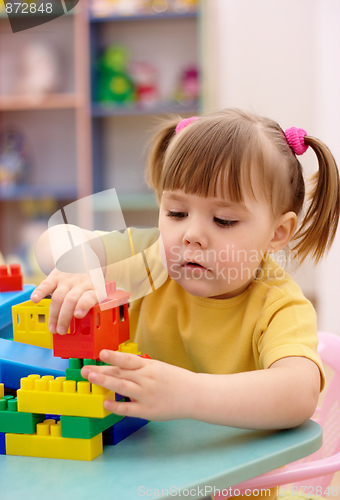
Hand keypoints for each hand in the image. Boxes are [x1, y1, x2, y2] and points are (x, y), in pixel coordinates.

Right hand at [30, 268, 97, 334]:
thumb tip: (85, 328)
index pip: (89, 297)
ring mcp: (67, 280)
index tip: (78, 315)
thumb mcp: (97, 291)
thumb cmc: (90, 282)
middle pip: (71, 300)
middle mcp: (81, 283)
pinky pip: (47, 284)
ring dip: (54, 314)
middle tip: (60, 331)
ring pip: (58, 297)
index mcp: (94, 289)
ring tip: (52, 328)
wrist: (84, 257)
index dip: (83, 305)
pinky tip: (34, 300)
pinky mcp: (55, 276)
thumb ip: (91, 305)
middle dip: (64, 317)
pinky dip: (39, 292)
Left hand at [81, 350, 195, 420]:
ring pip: (122, 388)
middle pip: (120, 373)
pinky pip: (128, 408)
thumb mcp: (158, 367)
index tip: (100, 353)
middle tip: (85, 370)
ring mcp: (147, 395)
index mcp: (149, 366)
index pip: (128, 360)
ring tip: (91, 379)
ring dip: (105, 383)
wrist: (194, 395)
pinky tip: (105, 403)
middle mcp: (147, 379)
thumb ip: (139, 368)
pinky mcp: (148, 411)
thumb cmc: (174, 379)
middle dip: (101, 371)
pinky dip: (116, 406)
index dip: (114, 356)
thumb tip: (116, 367)